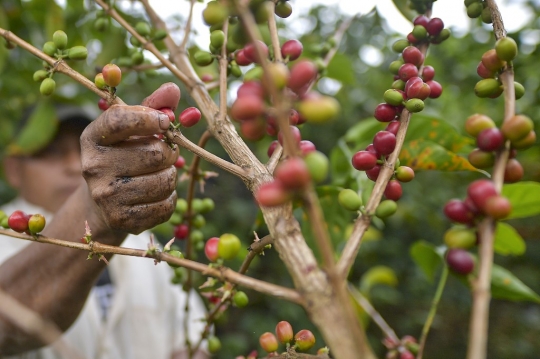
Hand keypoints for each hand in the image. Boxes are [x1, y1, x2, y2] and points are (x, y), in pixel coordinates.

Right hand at [81, 83, 180, 233]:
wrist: (102, 205)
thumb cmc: (123, 157)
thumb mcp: (131, 131)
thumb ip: (152, 108)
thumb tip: (173, 89)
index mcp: (92, 138)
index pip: (119, 120)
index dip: (148, 118)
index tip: (166, 121)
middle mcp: (93, 167)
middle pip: (155, 153)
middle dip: (169, 152)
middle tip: (165, 154)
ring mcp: (106, 196)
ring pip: (164, 180)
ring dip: (170, 176)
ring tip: (158, 175)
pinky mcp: (122, 220)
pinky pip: (166, 205)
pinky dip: (169, 198)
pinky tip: (156, 195)